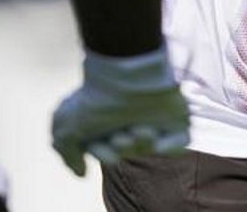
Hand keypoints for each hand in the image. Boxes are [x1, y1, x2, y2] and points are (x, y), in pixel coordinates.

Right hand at [51, 46, 189, 175]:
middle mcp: (129, 115)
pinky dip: (170, 147)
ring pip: (149, 146)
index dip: (103, 153)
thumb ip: (68, 152)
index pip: (105, 147)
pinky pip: (180, 143)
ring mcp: (154, 114)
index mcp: (106, 117)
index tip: (106, 152)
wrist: (127, 75)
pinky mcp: (176, 116)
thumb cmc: (96, 99)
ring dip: (141, 143)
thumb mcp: (66, 127)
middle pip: (127, 149)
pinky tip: (159, 143)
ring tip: (139, 130)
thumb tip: (81, 172)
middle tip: (121, 138)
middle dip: (122, 148)